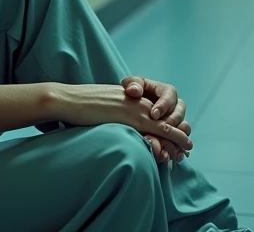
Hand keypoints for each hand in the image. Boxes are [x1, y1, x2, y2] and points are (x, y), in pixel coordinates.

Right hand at [50, 84, 192, 154]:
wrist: (68, 100)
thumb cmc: (79, 108)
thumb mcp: (101, 111)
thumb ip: (113, 118)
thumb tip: (114, 127)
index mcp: (131, 99)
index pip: (156, 114)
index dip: (168, 129)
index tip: (174, 143)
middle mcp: (139, 101)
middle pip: (167, 118)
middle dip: (177, 136)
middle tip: (185, 151)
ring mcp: (138, 108)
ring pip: (168, 124)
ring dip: (178, 140)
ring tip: (185, 154)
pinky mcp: (134, 116)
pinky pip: (160, 129)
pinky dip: (172, 140)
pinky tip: (178, 150)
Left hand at [122, 77, 190, 163]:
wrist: (132, 106)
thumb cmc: (133, 93)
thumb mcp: (132, 84)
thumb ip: (133, 84)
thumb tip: (134, 91)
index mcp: (167, 92)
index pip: (170, 96)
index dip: (163, 106)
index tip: (153, 114)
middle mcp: (175, 106)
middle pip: (180, 112)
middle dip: (171, 121)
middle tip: (161, 128)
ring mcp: (176, 120)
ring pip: (184, 127)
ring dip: (177, 135)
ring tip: (167, 142)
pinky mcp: (174, 133)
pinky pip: (180, 140)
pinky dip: (177, 147)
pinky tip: (171, 154)